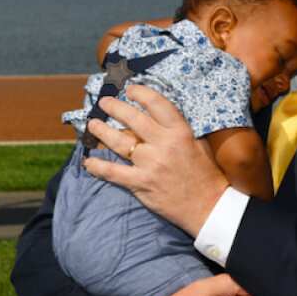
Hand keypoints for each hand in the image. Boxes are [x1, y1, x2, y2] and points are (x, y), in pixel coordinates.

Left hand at [84, 84, 228, 236]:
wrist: (208, 206)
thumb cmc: (206, 175)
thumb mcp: (198, 145)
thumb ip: (179, 130)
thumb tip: (159, 117)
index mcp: (180, 132)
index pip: (157, 104)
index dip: (140, 93)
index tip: (130, 90)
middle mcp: (164, 145)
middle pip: (133, 119)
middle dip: (115, 107)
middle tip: (104, 102)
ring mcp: (151, 164)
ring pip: (119, 142)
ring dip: (102, 131)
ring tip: (93, 124)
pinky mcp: (141, 183)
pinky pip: (113, 172)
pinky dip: (98, 166)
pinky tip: (88, 162)